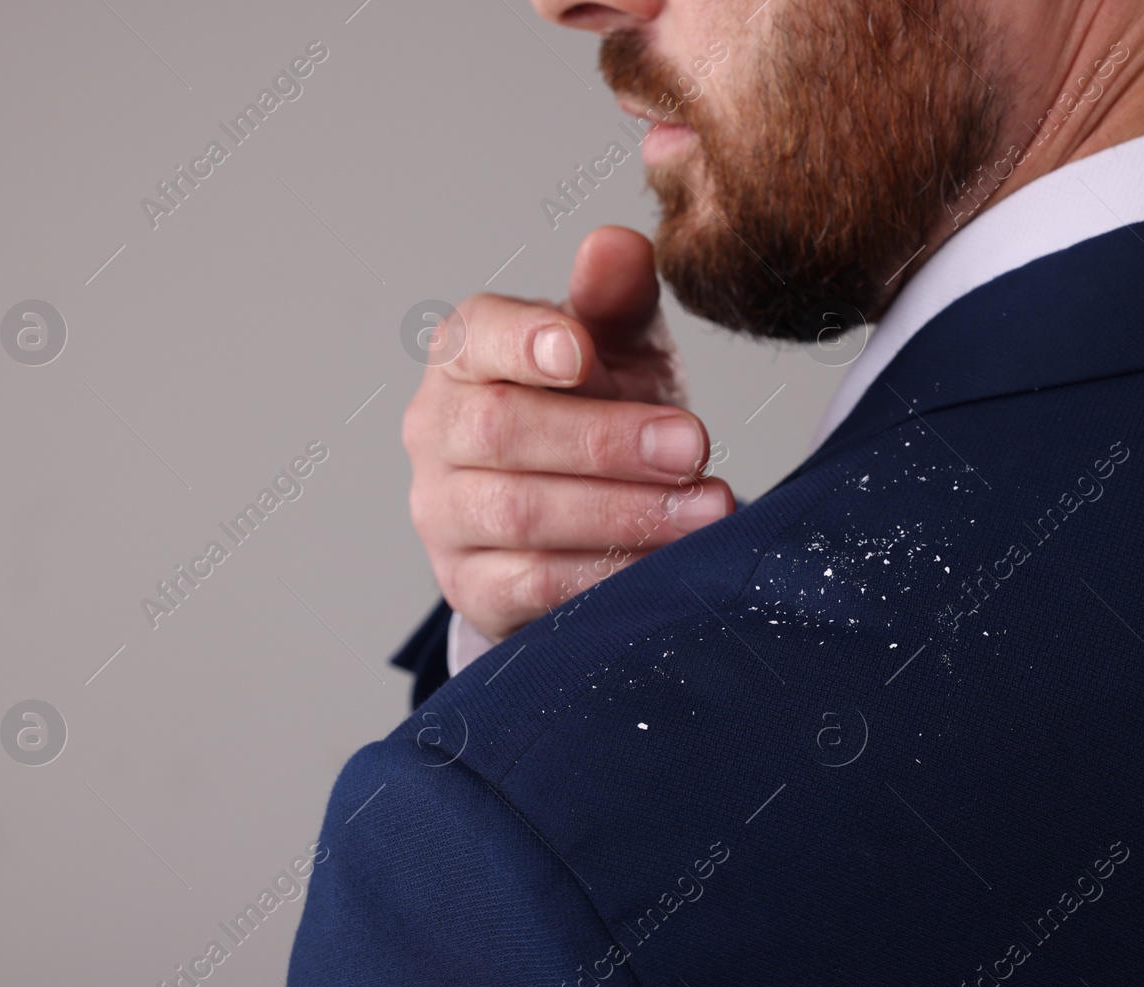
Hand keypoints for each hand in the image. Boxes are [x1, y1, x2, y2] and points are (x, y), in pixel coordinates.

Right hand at [403, 226, 734, 641]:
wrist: (582, 515)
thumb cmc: (597, 407)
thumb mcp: (619, 346)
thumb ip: (616, 298)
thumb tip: (618, 242)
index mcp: (465, 353)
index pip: (477, 336)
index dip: (525, 342)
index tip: (584, 352)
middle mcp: (435, 431)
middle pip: (505, 432)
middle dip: (607, 441)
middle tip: (695, 446)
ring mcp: (443, 514)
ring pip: (522, 514)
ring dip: (623, 514)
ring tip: (707, 508)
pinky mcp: (471, 587)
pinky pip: (533, 587)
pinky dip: (606, 576)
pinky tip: (670, 565)